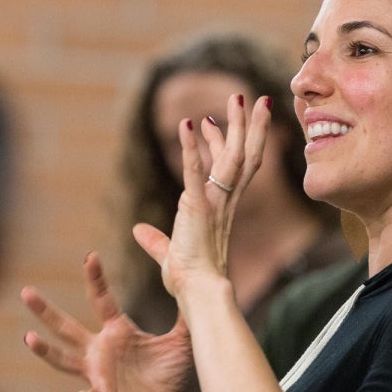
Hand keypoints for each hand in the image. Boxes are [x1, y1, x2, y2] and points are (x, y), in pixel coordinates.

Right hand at [21, 251, 191, 391]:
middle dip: (46, 311)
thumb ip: (186, 314)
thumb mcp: (181, 341)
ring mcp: (98, 374)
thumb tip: (196, 282)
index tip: (89, 255)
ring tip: (29, 338)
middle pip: (66, 327)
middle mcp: (100, 350)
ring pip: (64, 360)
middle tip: (25, 292)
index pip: (101, 299)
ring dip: (46, 351)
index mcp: (117, 331)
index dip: (95, 278)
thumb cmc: (169, 376)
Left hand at [134, 93, 270, 299]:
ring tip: (238, 97)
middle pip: (245, 156)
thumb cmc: (188, 281)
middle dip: (250, 126)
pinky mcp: (197, 209)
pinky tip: (186, 125)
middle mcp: (225, 203)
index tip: (212, 121)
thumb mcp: (168, 254)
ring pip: (232, 157)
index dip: (224, 143)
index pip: (231, 170)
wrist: (197, 294)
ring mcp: (214, 204)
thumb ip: (155, 240)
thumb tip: (138, 231)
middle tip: (253, 97)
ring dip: (234, 125)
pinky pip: (194, 173)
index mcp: (222, 210)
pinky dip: (189, 149)